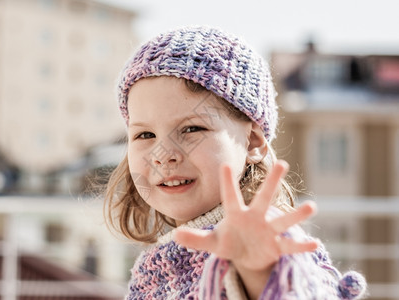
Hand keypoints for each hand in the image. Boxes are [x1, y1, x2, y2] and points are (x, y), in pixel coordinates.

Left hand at [174, 160, 317, 296]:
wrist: (247, 256)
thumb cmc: (229, 242)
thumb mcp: (212, 242)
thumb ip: (195, 238)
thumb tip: (174, 234)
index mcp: (236, 214)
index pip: (230, 196)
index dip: (226, 182)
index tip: (224, 164)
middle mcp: (255, 217)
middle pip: (264, 198)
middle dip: (272, 182)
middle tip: (283, 163)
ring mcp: (268, 231)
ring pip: (283, 221)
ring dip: (296, 215)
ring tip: (312, 206)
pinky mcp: (276, 246)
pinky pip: (290, 245)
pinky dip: (301, 246)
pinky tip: (314, 243)